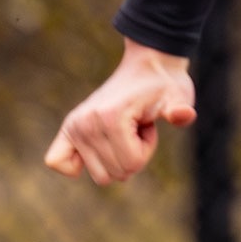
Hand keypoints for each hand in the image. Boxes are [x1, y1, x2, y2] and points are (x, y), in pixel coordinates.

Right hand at [45, 38, 196, 184]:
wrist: (149, 66)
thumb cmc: (165, 86)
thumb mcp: (178, 98)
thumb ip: (180, 110)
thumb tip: (184, 114)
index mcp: (111, 117)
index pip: (132, 164)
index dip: (147, 149)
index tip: (147, 125)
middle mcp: (86, 122)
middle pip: (115, 173)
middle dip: (134, 155)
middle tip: (136, 127)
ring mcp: (74, 125)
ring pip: (100, 175)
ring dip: (118, 157)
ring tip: (125, 130)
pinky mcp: (69, 127)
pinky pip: (56, 161)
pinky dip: (77, 165)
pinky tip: (96, 150)